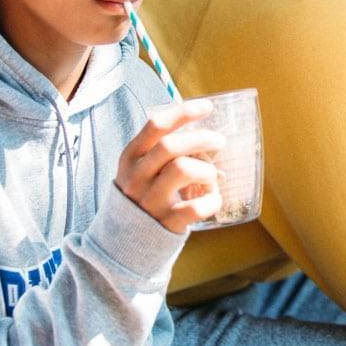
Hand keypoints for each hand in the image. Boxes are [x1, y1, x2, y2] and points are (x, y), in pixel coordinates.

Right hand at [115, 100, 225, 232]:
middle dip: (202, 138)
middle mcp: (137, 176)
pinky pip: (197, 207)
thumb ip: (165, 149)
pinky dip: (213, 201)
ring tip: (211, 177)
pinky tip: (213, 200)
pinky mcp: (167, 222)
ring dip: (207, 170)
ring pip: (184, 170)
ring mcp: (150, 200)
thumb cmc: (144, 192)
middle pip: (171, 145)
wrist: (125, 239)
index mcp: (131, 156)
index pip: (156, 125)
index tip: (207, 106)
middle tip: (220, 141)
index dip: (184, 112)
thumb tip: (209, 136)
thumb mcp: (142, 167)